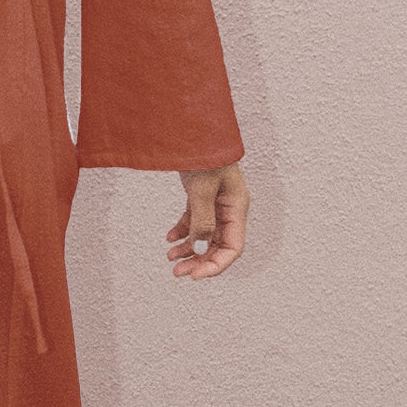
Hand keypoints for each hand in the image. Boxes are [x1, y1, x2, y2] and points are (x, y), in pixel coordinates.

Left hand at [167, 162, 248, 277]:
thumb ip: (202, 217)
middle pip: (218, 246)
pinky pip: (194, 223)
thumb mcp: (202, 187)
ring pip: (205, 237)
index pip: (233, 247)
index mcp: (236, 208)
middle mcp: (229, 210)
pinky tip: (169, 238)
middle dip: (199, 261)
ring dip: (189, 250)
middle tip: (178, 272)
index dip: (216, 265)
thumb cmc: (205, 153)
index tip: (195, 276)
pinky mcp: (202, 198)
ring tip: (170, 258)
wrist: (193, 131)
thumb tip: (199, 243)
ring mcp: (216, 205)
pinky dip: (182, 232)